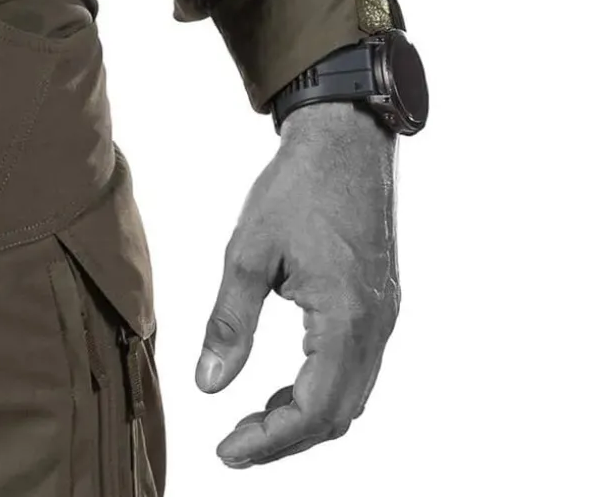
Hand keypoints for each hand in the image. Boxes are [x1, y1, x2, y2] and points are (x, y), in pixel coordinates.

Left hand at [196, 100, 399, 466]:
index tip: (227, 452)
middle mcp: (376, 329)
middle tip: (234, 446)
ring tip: (251, 422)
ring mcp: (384, 319)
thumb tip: (209, 386)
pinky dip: (321, 390)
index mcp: (346, 320)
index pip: (313, 410)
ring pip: (350, 397)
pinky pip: (356, 370)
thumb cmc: (297, 187)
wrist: (346, 141)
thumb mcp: (248, 252)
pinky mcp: (380, 307)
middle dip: (285, 439)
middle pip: (337, 415)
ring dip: (304, 418)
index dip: (270, 441)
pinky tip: (284, 386)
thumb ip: (230, 323)